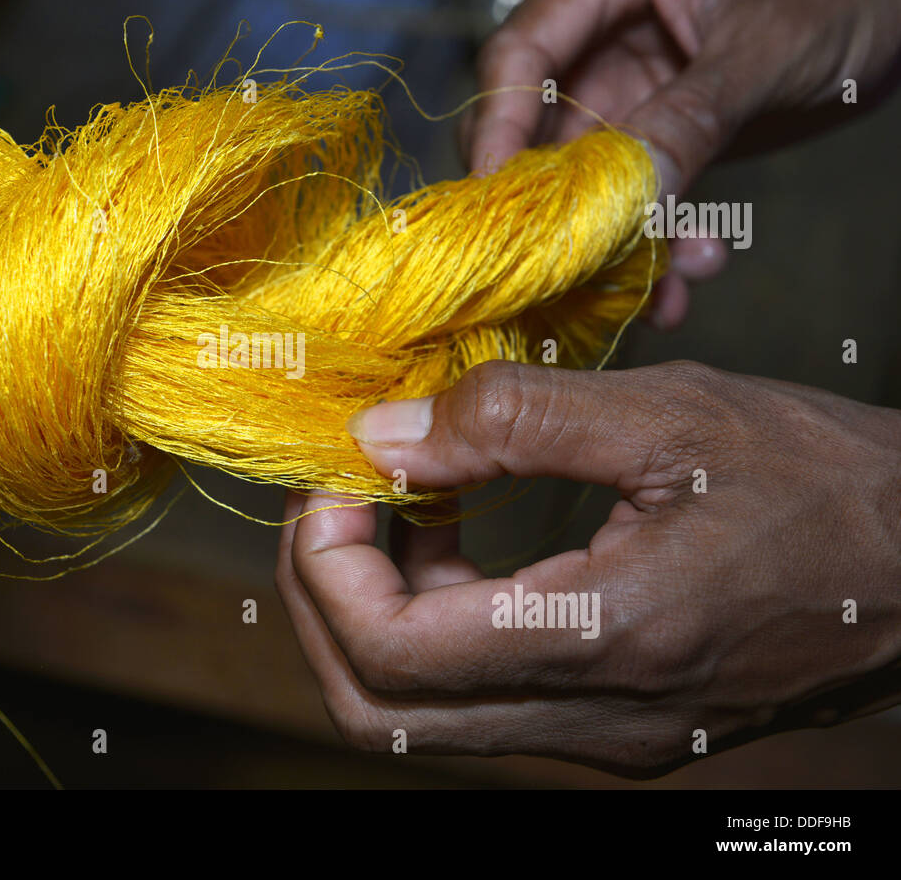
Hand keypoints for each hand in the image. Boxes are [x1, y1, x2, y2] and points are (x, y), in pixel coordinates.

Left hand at [276, 360, 900, 776]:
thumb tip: (382, 436)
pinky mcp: (615, 723)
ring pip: (421, 713)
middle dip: (326, 602)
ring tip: (399, 504)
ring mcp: (604, 735)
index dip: (328, 565)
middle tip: (337, 503)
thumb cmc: (823, 482)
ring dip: (376, 610)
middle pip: (378, 712)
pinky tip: (454, 536)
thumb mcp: (667, 415)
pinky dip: (435, 621)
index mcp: (605, 639)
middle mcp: (595, 717)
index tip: (337, 479)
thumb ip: (512, 419)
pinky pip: (480, 696)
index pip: (391, 655)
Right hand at [461, 0, 900, 328]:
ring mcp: (625, 90)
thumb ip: (692, 117)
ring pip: (583, 183)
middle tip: (576, 272)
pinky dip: (654, 245)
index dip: (497, 134)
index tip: (499, 209)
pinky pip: (635, 200)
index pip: (517, 60)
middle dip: (559, 210)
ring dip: (616, 243)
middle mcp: (597, 36)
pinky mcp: (658, 135)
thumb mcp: (767, 43)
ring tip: (666, 287)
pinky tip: (686, 279)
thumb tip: (630, 195)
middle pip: (534, 135)